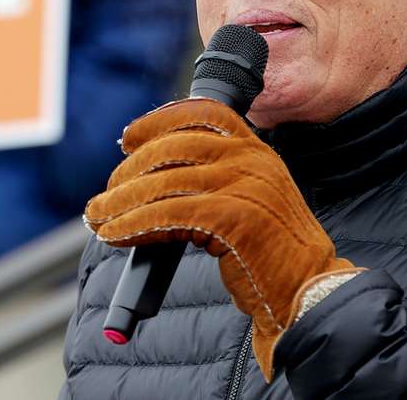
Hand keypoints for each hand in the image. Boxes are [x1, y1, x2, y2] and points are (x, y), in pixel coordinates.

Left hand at [84, 98, 362, 378]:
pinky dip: (134, 223)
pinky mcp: (233, 218)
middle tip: (105, 197)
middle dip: (130, 170)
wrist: (309, 293)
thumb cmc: (272, 255)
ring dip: (121, 201)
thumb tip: (150, 181)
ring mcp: (244, 186)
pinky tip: (116, 234)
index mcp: (256, 150)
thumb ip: (213, 181)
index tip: (126, 138)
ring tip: (98, 219)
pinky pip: (168, 213)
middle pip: (173, 146)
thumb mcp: (249, 201)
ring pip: (164, 182)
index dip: (158, 120)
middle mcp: (251, 160)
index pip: (203, 113)